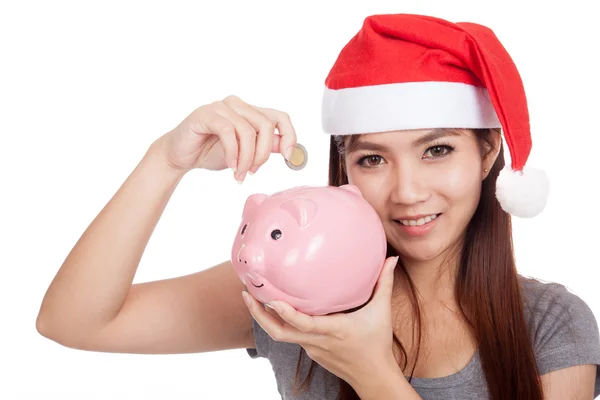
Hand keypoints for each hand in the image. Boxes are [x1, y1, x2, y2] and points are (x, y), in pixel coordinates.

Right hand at [152, 95, 296, 181]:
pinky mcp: (206, 114)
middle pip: (266, 125)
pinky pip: (228, 132)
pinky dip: (232, 153)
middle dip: (262, 154)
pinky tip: (229, 165)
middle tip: (252, 172)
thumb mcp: (245, 153)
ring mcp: (221, 107)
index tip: (288, 157)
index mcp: (250, 112)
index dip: (289, 136)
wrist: (179, 156)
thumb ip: (264, 148)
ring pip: (248, 131)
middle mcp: (237, 105)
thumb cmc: (211, 152)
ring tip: (239, 174)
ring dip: (246, 159)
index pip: (280, 117)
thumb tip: (287, 149)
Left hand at [242, 256, 400, 387]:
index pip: (303, 324)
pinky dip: (278, 322)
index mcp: (333, 330)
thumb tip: (391, 259)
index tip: (270, 299)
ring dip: (264, 317)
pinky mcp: (310, 351)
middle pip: (279, 332)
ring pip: (280, 334)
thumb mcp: (382, 312)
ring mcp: (311, 348)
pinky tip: (273, 308)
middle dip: (259, 314)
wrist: (373, 376)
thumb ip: (384, 284)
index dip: (285, 313)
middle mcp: (317, 341)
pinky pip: (289, 336)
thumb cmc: (377, 343)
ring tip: (252, 297)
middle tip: (246, 293)